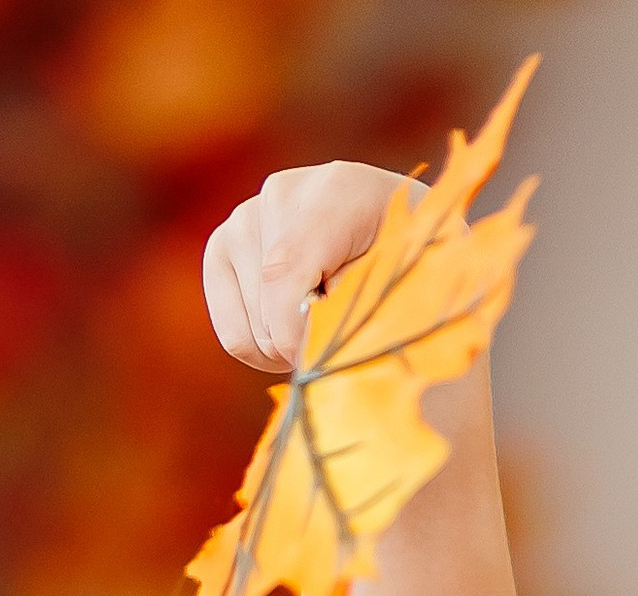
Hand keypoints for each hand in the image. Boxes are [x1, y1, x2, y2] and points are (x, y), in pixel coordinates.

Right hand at [203, 162, 404, 374]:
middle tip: (343, 336)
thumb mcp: (408, 290)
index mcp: (337, 191)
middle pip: (267, 307)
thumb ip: (359, 308)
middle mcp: (283, 193)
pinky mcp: (223, 248)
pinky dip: (263, 351)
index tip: (327, 363)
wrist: (398, 241)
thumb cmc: (415, 273)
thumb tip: (306, 340)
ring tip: (323, 327)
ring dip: (289, 348)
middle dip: (304, 344)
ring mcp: (247, 216)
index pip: (285, 272)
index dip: (298, 334)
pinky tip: (293, 335)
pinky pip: (230, 331)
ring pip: (251, 328)